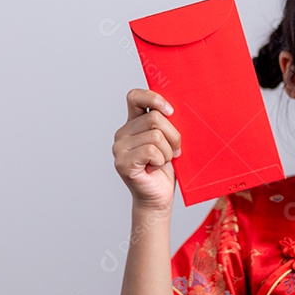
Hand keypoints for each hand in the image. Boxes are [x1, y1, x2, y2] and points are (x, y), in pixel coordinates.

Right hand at [113, 89, 181, 211]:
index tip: (171, 111)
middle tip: (175, 150)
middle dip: (173, 135)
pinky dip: (161, 160)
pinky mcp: (122, 163)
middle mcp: (122, 133)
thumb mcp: (169, 140)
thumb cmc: (165, 170)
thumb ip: (166, 123)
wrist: (159, 198)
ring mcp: (119, 148)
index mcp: (133, 123)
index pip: (135, 96)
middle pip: (154, 117)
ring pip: (155, 135)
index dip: (154, 98)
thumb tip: (174, 109)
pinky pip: (151, 151)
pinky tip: (155, 168)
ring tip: (163, 162)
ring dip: (168, 151)